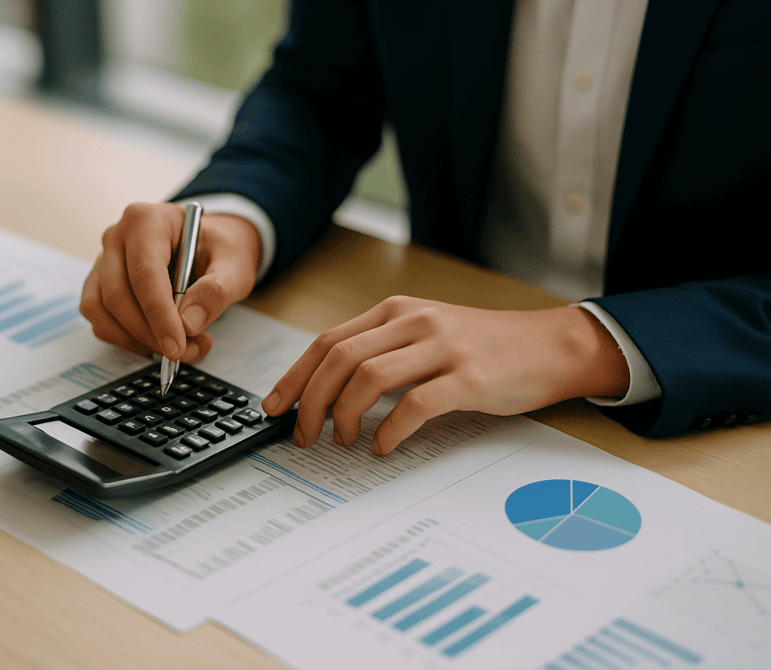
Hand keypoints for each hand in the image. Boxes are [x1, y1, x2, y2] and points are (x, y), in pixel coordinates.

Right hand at [80, 203, 261, 363]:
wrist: (210, 246)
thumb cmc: (219, 250)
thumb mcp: (234, 265)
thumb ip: (217, 291)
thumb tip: (188, 323)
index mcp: (148, 220)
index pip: (144, 272)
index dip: (158, 315)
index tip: (177, 347)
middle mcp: (117, 237)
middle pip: (117, 295)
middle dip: (149, 333)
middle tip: (185, 351)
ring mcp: (104, 261)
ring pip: (101, 311)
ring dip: (136, 340)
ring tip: (179, 346)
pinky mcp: (99, 285)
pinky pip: (100, 320)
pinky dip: (127, 340)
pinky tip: (158, 340)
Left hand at [261, 296, 629, 454]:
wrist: (549, 346)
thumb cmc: (481, 348)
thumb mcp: (424, 336)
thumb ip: (381, 353)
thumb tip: (327, 394)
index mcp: (396, 312)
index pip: (327, 341)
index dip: (295, 377)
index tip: (274, 407)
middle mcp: (414, 322)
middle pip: (339, 359)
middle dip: (311, 402)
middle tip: (305, 435)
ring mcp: (442, 347)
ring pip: (369, 378)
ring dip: (344, 415)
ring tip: (342, 440)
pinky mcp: (469, 377)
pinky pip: (415, 404)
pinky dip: (389, 429)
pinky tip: (383, 446)